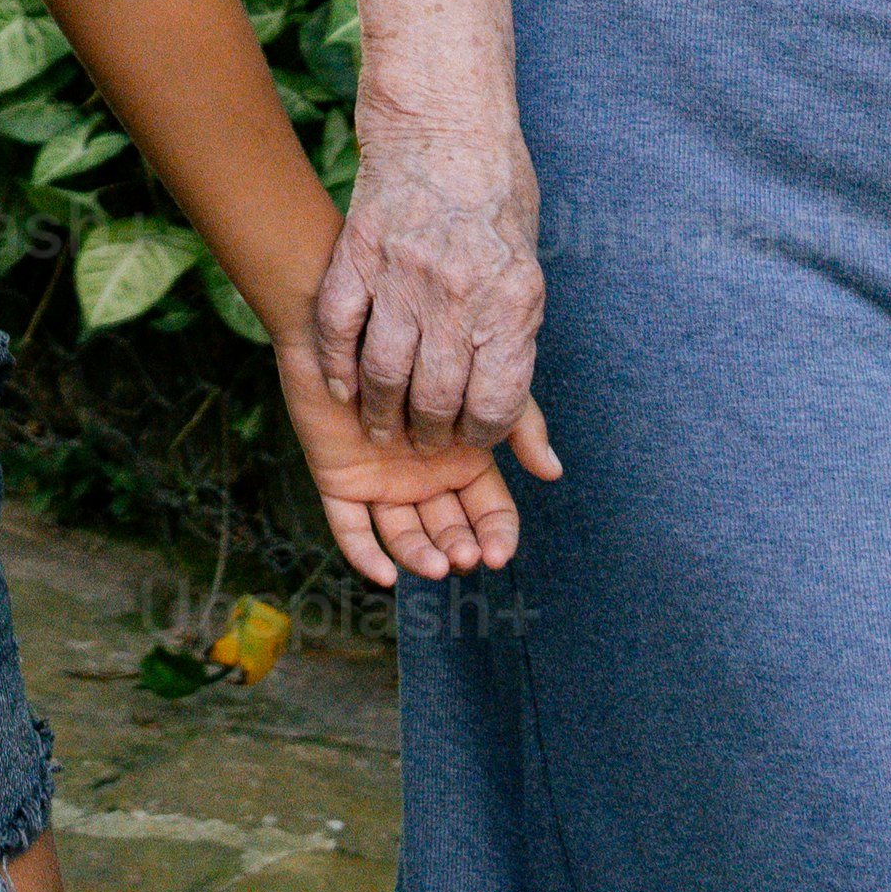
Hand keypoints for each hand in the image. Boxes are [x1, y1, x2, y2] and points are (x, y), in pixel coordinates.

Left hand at [279, 290, 555, 590]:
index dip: (496, 535)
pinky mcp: (338, 481)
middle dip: (460, 548)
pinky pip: (350, 528)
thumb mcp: (477, 381)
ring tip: (437, 564)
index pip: (488, 512)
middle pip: (448, 530)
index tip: (500, 553)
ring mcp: (381, 483)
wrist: (355, 316)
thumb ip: (514, 422)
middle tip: (466, 558)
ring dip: (421, 556)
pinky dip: (365, 555)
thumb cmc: (423, 342)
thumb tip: (552, 472)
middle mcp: (423, 478)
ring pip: (403, 535)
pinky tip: (385, 576)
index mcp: (462, 461)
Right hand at [308, 121, 540, 451]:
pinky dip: (338, 367)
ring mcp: (403, 274)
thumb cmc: (497, 202)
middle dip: (428, 433)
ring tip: (382, 426)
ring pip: (384, 373)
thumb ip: (521, 357)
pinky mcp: (359, 253)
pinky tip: (344, 388)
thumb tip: (544, 459)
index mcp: (512, 302)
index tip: (470, 433)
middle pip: (436, 397)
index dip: (480, 433)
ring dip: (381, 413)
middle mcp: (458, 294)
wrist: (447, 124)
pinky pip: (339, 328)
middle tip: (422, 439)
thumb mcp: (528, 275)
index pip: (495, 404)